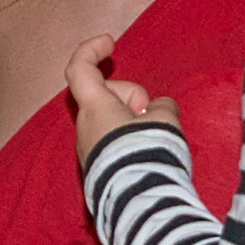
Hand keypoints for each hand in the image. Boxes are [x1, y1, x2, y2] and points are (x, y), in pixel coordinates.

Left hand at [65, 32, 182, 164]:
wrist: (141, 202)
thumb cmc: (149, 153)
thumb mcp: (165, 120)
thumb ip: (160, 107)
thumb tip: (158, 110)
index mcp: (95, 108)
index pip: (79, 68)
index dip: (91, 50)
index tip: (109, 42)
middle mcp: (85, 128)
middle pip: (106, 96)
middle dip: (132, 97)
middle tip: (151, 114)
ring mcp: (89, 151)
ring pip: (113, 121)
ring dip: (135, 123)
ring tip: (154, 140)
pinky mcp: (98, 171)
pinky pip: (114, 143)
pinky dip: (131, 142)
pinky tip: (149, 157)